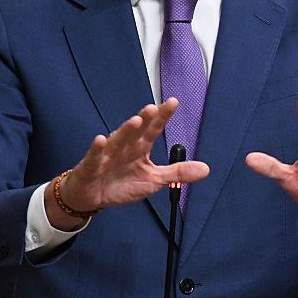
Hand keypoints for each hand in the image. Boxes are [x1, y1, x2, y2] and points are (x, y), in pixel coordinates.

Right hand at [45, 98, 210, 228]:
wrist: (92, 196)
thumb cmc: (121, 183)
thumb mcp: (154, 180)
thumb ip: (178, 173)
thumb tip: (205, 169)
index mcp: (140, 147)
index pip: (153, 128)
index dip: (163, 116)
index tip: (173, 102)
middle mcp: (125, 147)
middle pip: (136, 131)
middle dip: (144, 119)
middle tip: (154, 108)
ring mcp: (107, 155)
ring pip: (117, 140)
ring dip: (125, 131)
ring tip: (135, 121)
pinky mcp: (92, 166)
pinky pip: (95, 157)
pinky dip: (97, 149)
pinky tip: (100, 140)